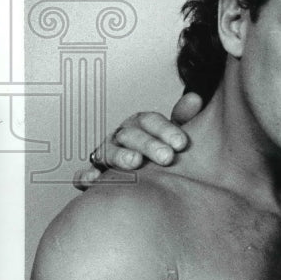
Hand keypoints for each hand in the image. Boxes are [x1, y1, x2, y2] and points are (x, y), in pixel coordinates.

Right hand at [72, 92, 203, 190]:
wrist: (144, 176)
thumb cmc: (159, 151)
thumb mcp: (173, 135)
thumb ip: (184, 118)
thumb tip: (196, 98)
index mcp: (140, 125)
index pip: (150, 121)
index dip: (166, 130)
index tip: (182, 144)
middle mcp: (121, 136)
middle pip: (131, 135)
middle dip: (149, 145)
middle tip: (167, 157)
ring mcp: (105, 154)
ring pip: (108, 151)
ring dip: (120, 156)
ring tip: (135, 163)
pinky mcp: (93, 174)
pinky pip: (84, 174)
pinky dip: (86, 175)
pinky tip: (94, 180)